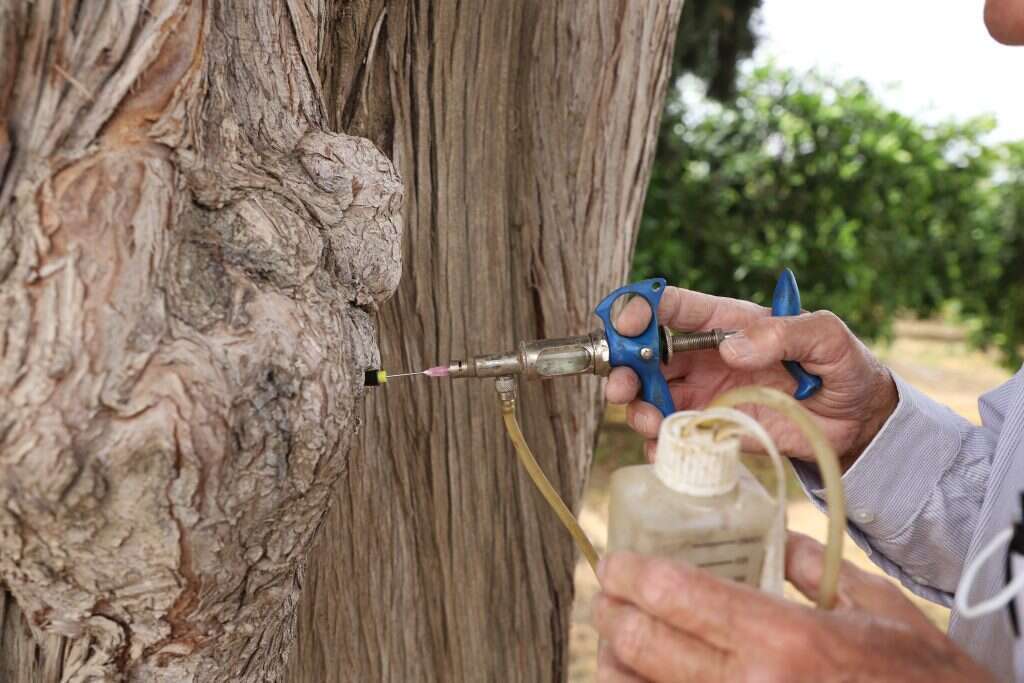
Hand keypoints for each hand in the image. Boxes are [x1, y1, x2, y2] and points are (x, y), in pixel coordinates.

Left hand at [592, 533, 993, 682]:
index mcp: (785, 638)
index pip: (678, 594)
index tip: (614, 563)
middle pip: (645, 645)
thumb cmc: (919, 677)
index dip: (632, 574)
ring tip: (612, 640)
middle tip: (604, 594)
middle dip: (610, 614)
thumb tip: (776, 541)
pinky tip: (643, 678)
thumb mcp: (878, 609)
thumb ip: (814, 569)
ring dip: (615, 663)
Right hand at [606, 287, 896, 465]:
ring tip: (652, 422)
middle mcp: (703, 357)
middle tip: (622, 386)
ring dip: (638, 407)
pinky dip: (660, 444)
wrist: (857, 420)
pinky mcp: (712, 430)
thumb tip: (732, 348)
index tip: (625, 325)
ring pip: (649, 396)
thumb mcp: (826, 337)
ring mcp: (704, 395)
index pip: (669, 307)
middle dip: (622, 366)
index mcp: (724, 323)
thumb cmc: (842, 365)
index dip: (638, 309)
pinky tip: (667, 450)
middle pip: (643, 354)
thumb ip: (784, 333)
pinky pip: (673, 436)